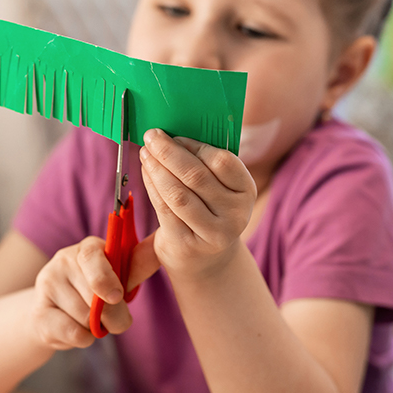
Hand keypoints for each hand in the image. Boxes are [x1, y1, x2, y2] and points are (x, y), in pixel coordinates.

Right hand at [31, 236, 156, 348]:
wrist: (55, 315)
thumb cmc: (96, 292)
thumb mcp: (119, 275)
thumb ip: (139, 263)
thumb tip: (164, 243)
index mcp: (87, 248)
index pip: (91, 256)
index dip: (105, 278)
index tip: (117, 296)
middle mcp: (63, 260)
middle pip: (94, 296)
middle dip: (113, 316)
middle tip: (114, 319)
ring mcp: (47, 285)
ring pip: (85, 317)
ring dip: (96, 327)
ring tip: (90, 319)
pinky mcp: (38, 313)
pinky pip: (72, 332)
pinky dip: (83, 338)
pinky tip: (77, 329)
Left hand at [139, 129, 256, 279]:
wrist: (205, 258)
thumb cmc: (208, 210)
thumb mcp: (218, 188)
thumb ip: (205, 164)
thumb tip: (173, 133)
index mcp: (246, 190)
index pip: (222, 161)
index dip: (195, 145)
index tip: (174, 134)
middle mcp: (235, 214)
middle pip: (196, 176)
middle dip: (169, 152)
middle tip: (151, 136)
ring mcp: (213, 233)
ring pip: (178, 194)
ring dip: (157, 169)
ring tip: (145, 153)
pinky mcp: (189, 245)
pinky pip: (165, 210)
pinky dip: (152, 188)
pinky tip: (146, 173)